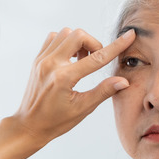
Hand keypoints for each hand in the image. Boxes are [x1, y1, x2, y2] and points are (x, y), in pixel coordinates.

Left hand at [0, 27, 135, 158]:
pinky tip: (70, 58)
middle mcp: (51, 64)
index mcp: (64, 78)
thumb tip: (123, 81)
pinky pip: (53, 38)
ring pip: (66, 33)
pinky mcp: (37, 59)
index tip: (129, 35)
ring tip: (82, 60)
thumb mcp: (82, 109)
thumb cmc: (56, 121)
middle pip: (79, 35)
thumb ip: (103, 92)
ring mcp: (42, 60)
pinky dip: (65, 42)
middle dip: (93, 43)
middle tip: (95, 60)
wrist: (29, 125)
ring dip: (79, 42)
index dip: (116, 46)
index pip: (97, 58)